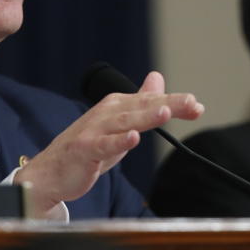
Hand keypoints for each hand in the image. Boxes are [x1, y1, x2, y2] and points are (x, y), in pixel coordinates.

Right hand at [13, 71, 203, 217]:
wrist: (51, 171)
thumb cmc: (89, 146)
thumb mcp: (119, 122)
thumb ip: (141, 102)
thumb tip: (157, 78)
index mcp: (118, 106)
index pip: (151, 102)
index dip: (175, 103)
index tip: (197, 106)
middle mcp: (107, 113)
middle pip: (142, 107)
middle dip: (168, 104)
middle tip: (191, 103)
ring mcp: (94, 130)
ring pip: (125, 122)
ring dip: (145, 116)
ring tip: (165, 112)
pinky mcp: (84, 149)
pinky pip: (104, 145)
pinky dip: (118, 142)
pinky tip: (133, 139)